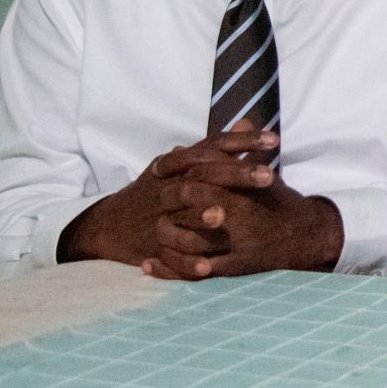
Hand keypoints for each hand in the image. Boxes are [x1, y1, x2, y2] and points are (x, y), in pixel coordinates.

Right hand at [57, 125, 275, 266]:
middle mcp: (169, 185)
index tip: (274, 139)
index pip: (213, 146)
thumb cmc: (159, 188)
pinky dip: (187, 262)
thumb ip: (219, 147)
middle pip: (203, 176)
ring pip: (180, 214)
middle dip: (236, 175)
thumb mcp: (185, 163)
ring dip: (201, 216)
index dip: (243, 141)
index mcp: (180, 164)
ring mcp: (159, 215)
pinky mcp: (153, 245)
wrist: (113, 223)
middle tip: (269, 176)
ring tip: (225, 217)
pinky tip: (209, 267)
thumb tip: (248, 120)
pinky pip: (170, 256)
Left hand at [141, 123, 342, 279]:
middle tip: (156, 201)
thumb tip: (230, 124)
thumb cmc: (278, 203)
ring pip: (186, 237)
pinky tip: (147, 265)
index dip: (174, 167)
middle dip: (167, 200)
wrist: (307, 236)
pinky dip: (168, 269)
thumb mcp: (263, 173)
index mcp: (242, 185)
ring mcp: (235, 240)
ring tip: (152, 234)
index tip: (156, 169)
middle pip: (188, 198)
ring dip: (164, 235)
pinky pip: (193, 269)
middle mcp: (238, 210)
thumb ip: (239, 152)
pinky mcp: (234, 266)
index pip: (200, 170)